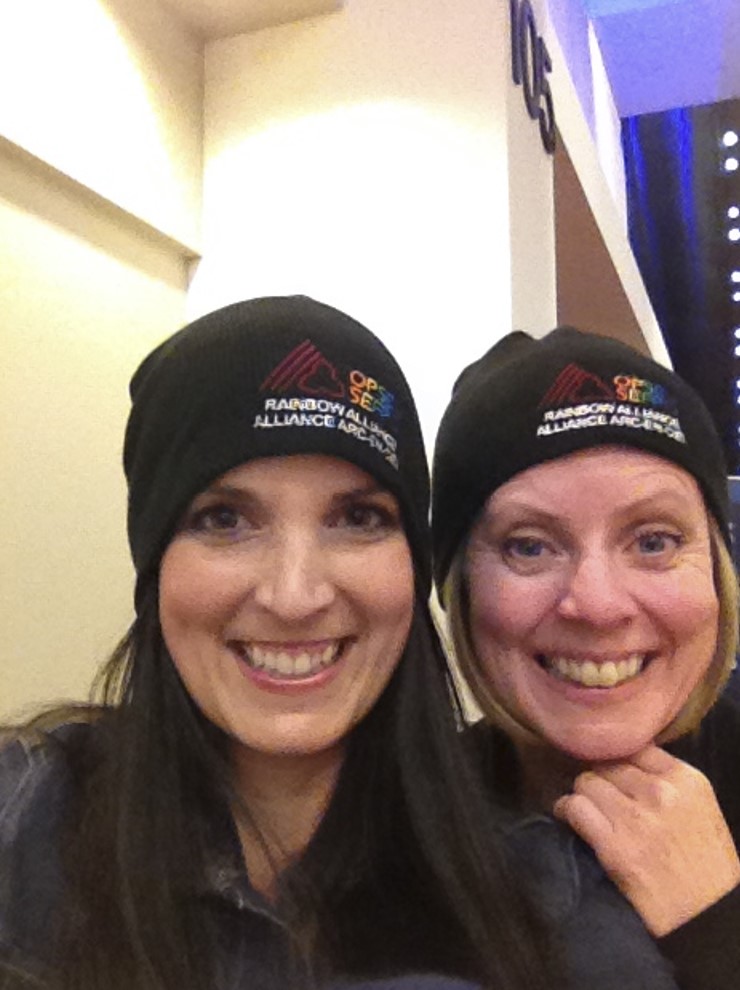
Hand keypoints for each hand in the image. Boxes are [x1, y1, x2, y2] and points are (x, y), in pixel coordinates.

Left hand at [552, 745, 739, 936]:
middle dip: (600, 779)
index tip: (612, 773)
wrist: (708, 917)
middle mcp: (660, 792)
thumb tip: (626, 761)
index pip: (633, 747)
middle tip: (598, 796)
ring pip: (586, 782)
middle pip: (606, 764)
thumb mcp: (699, 808)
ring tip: (585, 809)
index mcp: (686, 779)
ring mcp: (635, 818)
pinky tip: (568, 818)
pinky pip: (574, 808)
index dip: (618, 759)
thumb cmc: (705, 864)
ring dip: (582, 795)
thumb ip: (667, 780)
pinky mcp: (613, 846)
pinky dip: (566, 811)